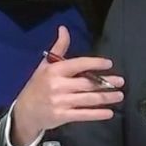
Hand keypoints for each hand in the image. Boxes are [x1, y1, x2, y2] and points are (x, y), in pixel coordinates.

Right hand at [11, 26, 124, 145]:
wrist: (25, 112)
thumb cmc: (38, 86)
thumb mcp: (45, 65)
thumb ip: (59, 48)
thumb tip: (64, 29)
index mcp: (55, 71)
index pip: (78, 64)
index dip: (95, 63)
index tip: (109, 63)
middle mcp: (58, 85)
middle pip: (87, 83)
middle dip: (106, 82)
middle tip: (120, 82)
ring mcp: (60, 102)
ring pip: (88, 99)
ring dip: (106, 97)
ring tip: (119, 95)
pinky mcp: (62, 116)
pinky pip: (83, 115)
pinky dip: (97, 114)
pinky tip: (109, 113)